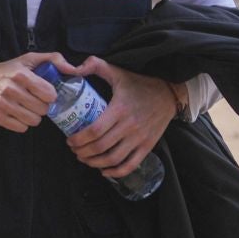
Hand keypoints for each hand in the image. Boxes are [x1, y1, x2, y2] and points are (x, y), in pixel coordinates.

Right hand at [0, 53, 60, 131]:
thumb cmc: (6, 71)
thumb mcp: (28, 60)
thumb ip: (54, 60)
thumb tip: (74, 69)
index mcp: (20, 75)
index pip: (49, 94)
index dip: (49, 95)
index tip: (44, 92)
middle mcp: (10, 89)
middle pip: (42, 109)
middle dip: (41, 106)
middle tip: (34, 100)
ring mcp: (2, 105)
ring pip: (34, 121)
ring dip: (33, 116)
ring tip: (26, 108)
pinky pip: (21, 128)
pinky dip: (22, 123)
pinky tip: (17, 114)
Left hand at [62, 56, 176, 178]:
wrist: (169, 94)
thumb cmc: (139, 84)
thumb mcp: (117, 71)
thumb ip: (94, 65)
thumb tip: (72, 68)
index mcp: (119, 109)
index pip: (94, 130)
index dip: (78, 139)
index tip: (69, 140)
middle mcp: (129, 126)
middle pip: (101, 147)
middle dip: (82, 152)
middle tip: (74, 150)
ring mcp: (140, 138)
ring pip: (113, 158)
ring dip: (95, 163)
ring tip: (84, 159)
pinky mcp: (148, 146)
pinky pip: (131, 165)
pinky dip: (116, 172)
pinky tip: (104, 170)